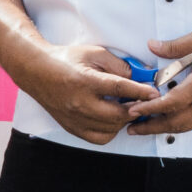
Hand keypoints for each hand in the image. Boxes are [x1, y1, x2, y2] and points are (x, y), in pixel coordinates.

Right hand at [21, 42, 152, 144]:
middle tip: (144, 102)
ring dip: (124, 120)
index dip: (140, 92)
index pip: (119, 89)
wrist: (38, 72)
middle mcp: (80, 103)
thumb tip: (140, 76)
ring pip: (110, 128)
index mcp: (85, 81)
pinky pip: (99, 138)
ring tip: (128, 108)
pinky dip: (111, 130)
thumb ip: (119, 65)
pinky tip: (113, 119)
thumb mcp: (94, 53)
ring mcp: (75, 118)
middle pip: (117, 114)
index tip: (154, 93)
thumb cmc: (66, 60)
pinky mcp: (73, 127)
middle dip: (136, 109)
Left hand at [125, 29, 191, 135]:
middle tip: (130, 127)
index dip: (150, 108)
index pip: (171, 103)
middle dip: (150, 127)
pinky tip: (167, 123)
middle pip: (175, 122)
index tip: (133, 109)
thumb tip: (152, 46)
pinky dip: (177, 126)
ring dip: (162, 129)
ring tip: (144, 128)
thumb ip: (175, 45)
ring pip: (184, 126)